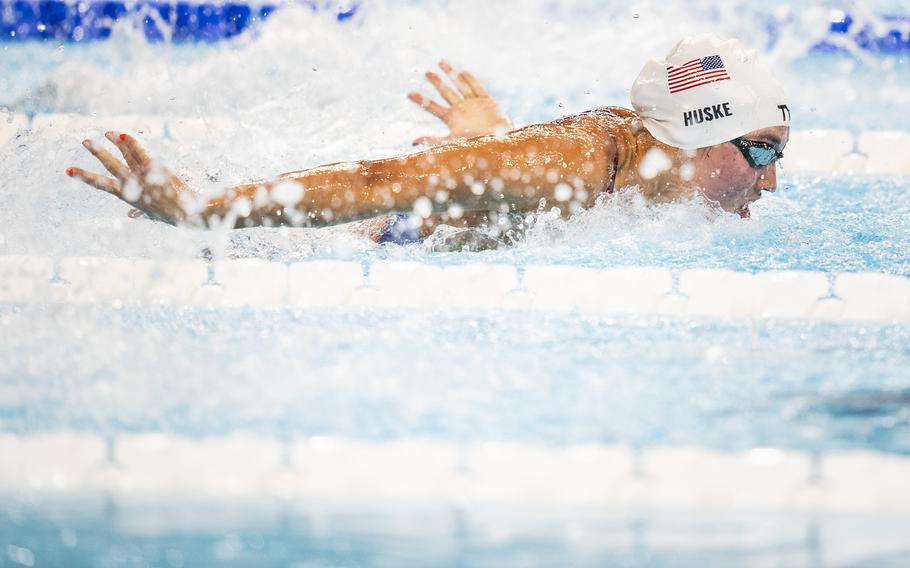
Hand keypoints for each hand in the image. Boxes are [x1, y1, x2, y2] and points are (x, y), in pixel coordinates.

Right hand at [67, 131, 194, 224]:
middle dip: (97, 153)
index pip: (102, 185)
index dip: (85, 177)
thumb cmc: (172, 214)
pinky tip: (123, 135)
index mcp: (128, 197)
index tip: (68, 170)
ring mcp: (144, 178)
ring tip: (105, 132)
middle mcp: (133, 186)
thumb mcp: (152, 215)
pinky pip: (142, 154)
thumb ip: (139, 213)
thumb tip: (130, 216)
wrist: (190, 214)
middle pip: (111, 167)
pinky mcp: (156, 171)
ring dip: (114, 143)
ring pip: (125, 156)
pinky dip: (132, 144)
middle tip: (84, 141)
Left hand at [408, 60, 511, 145]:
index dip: (422, 101)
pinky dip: (470, 80)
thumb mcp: (451, 142)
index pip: (433, 107)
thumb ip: (433, 141)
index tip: (409, 94)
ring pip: (460, 86)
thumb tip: (413, 141)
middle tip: (427, 72)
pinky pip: (477, 88)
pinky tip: (462, 72)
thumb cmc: (475, 145)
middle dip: (437, 82)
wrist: (498, 144)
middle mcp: (461, 109)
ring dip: (451, 74)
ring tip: (441, 62)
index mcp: (451, 119)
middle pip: (446, 93)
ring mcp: (473, 104)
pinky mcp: (486, 101)